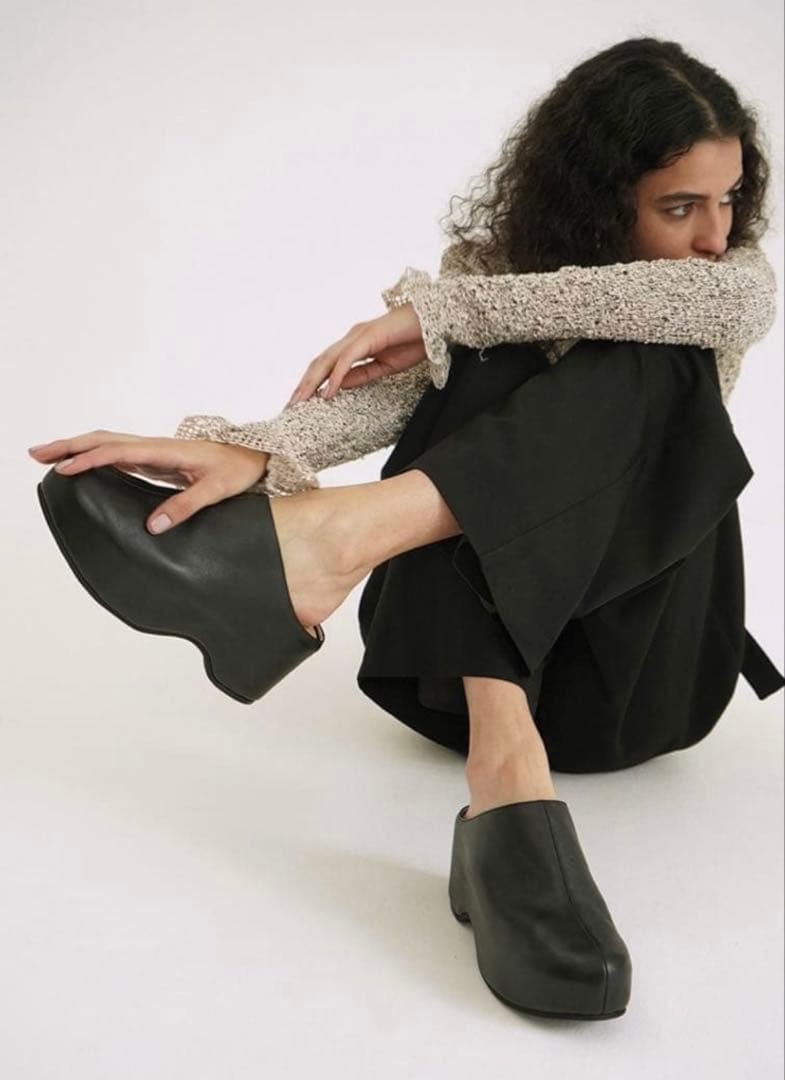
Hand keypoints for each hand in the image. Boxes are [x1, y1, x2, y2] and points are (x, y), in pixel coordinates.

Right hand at [27, 430, 270, 533]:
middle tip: (36, 455)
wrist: (255, 456)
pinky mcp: (156, 460)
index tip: (65, 470)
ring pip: (108, 443)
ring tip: (48, 457)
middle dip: (69, 446)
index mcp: (166, 450)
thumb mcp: (216, 490)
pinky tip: (82, 466)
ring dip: (77, 448)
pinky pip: (118, 453)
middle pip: (103, 440)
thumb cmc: (237, 471)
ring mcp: (154, 451)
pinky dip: (94, 456)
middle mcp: (155, 446)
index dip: (89, 460)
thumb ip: (185, 506)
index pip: (119, 451)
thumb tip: (152, 526)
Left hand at [286, 302, 425, 406]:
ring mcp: (358, 335)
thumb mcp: (384, 366)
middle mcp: (352, 337)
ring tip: (301, 401)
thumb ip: (362, 375)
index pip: (326, 365)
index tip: (301, 402)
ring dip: (312, 382)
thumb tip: (339, 387)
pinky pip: (348, 359)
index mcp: (355, 344)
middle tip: (290, 405)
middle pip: (320, 362)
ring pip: (328, 360)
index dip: (311, 383)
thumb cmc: (415, 340)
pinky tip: (328, 392)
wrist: (437, 322)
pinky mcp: (369, 336)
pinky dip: (337, 376)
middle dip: (303, 385)